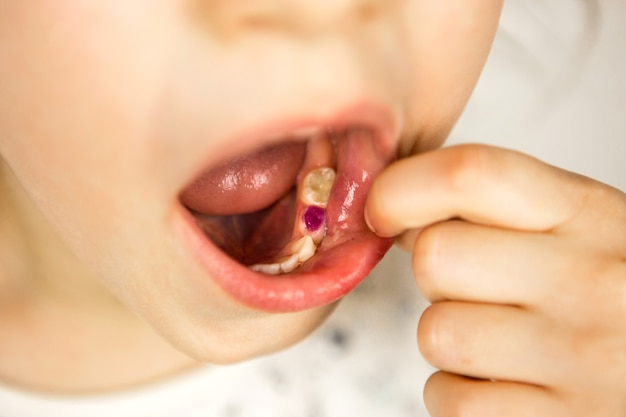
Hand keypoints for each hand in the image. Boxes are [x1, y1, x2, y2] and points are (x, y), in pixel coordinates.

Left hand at [366, 144, 625, 416]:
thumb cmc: (610, 292)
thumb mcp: (580, 228)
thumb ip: (498, 209)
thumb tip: (396, 211)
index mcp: (588, 214)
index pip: (469, 175)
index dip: (401, 188)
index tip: (382, 210)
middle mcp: (590, 281)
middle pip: (435, 257)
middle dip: (436, 275)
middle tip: (477, 288)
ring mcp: (581, 358)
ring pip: (436, 333)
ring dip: (448, 338)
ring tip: (500, 338)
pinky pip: (450, 399)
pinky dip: (459, 393)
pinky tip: (506, 381)